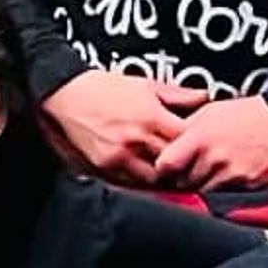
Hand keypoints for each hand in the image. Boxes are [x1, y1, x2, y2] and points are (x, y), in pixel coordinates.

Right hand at [42, 72, 199, 184]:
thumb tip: (203, 97)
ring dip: (162, 176)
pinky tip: (144, 172)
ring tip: (165, 170)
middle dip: (182, 164)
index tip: (199, 146)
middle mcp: (138, 138)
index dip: (197, 146)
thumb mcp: (143, 84)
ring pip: (155, 178)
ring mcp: (121, 155)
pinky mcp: (105, 165)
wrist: (64, 93)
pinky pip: (132, 182)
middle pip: (174, 164)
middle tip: (187, 163)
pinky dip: (141, 180)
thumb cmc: (102, 87)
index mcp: (152, 117)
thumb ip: (177, 94)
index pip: (188, 142)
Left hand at [154, 93, 267, 192]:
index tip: (164, 168)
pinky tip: (225, 176)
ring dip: (201, 186)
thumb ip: (183, 132)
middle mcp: (215, 158)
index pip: (165, 165)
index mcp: (199, 138)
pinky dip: (222, 190)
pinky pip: (226, 195)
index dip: (162, 168)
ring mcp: (233, 174)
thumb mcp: (206, 113)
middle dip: (181, 178)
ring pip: (203, 192)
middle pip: (183, 182)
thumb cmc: (245, 114)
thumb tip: (163, 143)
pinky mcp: (249, 185)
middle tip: (187, 171)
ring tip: (208, 172)